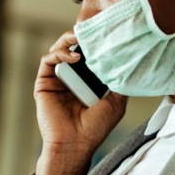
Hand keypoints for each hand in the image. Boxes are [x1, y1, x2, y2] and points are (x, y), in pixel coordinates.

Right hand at [34, 32, 127, 174]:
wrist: (75, 144)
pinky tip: (72, 57)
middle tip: (92, 29)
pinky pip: (48, 61)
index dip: (96, 44)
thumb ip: (119, 82)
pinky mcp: (44, 83)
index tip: (106, 33)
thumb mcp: (116, 102)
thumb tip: (130, 63)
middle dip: (82, 37)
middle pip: (74, 48)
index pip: (91, 55)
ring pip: (60, 50)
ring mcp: (58, 79)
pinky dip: (59, 54)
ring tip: (81, 37)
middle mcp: (72, 78)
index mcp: (88, 81)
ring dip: (69, 40)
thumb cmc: (95, 128)